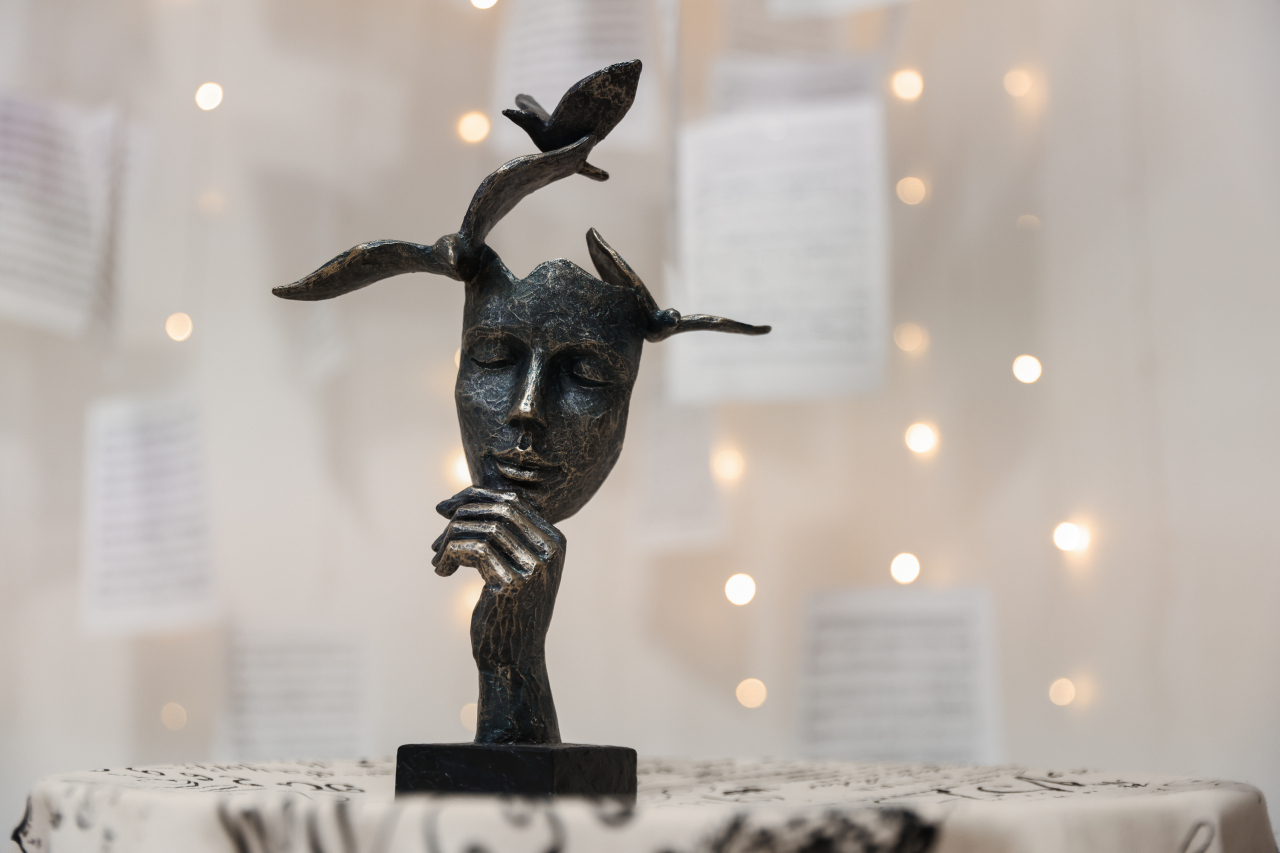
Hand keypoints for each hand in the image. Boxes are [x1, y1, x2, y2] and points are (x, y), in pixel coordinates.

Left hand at [431, 487, 564, 668]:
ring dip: (450, 539)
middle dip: (460, 516)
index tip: (445, 509)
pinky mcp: (512, 583)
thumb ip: (502, 536)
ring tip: (438, 559)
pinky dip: (449, 554)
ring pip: (483, 527)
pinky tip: (442, 572)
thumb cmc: (507, 612)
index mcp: (554, 541)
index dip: (474, 497)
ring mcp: (534, 566)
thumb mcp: (512, 567)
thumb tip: (460, 500)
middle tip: (437, 539)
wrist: (513, 659)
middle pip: (498, 508)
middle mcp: (550, 550)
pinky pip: (472, 549)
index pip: (512, 500)